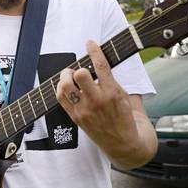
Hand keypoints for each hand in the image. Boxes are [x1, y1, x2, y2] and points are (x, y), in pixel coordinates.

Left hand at [56, 40, 150, 165]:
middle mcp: (97, 101)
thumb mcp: (125, 95)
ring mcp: (85, 110)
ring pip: (65, 86)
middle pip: (79, 75)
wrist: (125, 143)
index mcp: (113, 93)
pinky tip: (67, 87)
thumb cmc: (126, 117)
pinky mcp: (76, 118)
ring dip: (66, 77)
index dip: (94, 50)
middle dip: (78, 68)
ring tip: (70, 77)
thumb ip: (112, 80)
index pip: (101, 66)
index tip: (90, 43)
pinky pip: (61, 98)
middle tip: (79, 69)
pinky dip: (61, 88)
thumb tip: (101, 62)